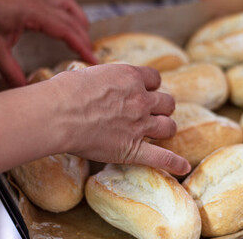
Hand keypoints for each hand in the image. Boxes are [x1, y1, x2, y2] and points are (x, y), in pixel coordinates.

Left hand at [0, 0, 96, 86]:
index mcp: (31, 12)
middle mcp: (37, 1)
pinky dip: (69, 11)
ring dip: (79, 22)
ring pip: (68, 6)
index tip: (92, 59)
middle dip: (84, 39)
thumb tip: (24, 89)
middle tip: (91, 56)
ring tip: (86, 38)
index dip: (81, 45)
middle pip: (71, 20)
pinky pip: (59, 0)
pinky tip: (70, 20)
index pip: (66, 30)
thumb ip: (10, 70)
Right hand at [53, 64, 190, 174]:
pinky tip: (183, 167)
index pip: (155, 78)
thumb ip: (102, 78)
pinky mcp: (133, 148)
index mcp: (131, 78)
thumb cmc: (66, 91)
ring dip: (166, 128)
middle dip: (162, 107)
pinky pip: (161, 158)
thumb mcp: (89, 74)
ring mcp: (140, 125)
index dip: (151, 85)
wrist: (59, 114)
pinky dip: (174, 163)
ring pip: (169, 126)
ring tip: (159, 132)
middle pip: (167, 102)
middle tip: (151, 112)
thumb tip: (96, 80)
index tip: (144, 90)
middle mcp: (141, 100)